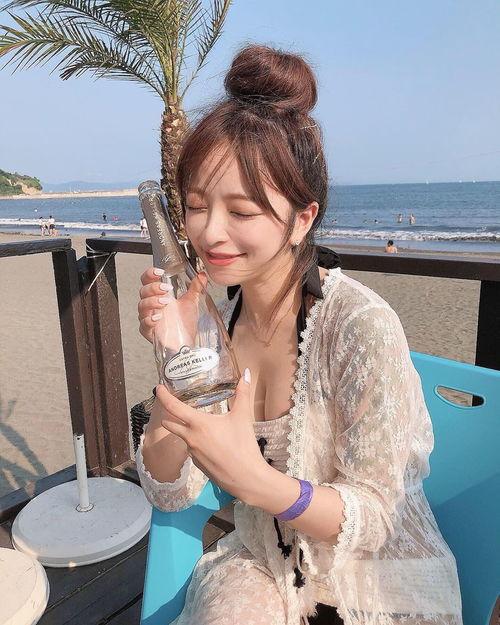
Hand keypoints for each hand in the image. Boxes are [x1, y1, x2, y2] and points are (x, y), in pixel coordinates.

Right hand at [138, 267, 207, 343]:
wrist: (187, 342)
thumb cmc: (185, 322)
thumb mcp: (191, 302)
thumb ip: (195, 287)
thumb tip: (202, 275)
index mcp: (158, 295)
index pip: (148, 280)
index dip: (150, 274)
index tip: (159, 272)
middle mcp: (151, 305)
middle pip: (143, 291)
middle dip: (154, 287)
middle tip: (166, 288)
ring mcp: (148, 317)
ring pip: (142, 305)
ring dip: (152, 301)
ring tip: (165, 302)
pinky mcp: (148, 331)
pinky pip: (143, 324)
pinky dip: (149, 319)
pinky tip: (158, 317)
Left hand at [156, 370, 268, 500]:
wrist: (246, 478)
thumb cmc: (243, 445)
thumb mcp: (243, 416)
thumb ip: (242, 394)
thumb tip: (245, 374)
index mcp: (198, 424)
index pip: (173, 407)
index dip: (163, 396)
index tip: (158, 388)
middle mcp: (190, 438)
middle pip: (170, 423)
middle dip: (169, 414)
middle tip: (175, 405)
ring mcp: (192, 453)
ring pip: (183, 437)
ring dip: (186, 430)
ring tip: (201, 424)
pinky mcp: (197, 464)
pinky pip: (192, 449)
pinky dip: (197, 443)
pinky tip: (212, 443)